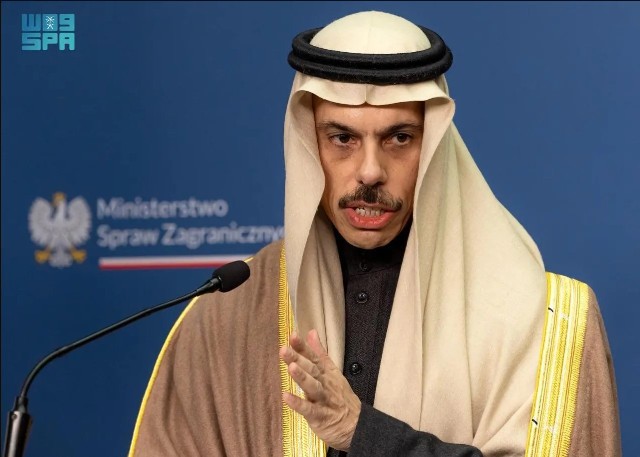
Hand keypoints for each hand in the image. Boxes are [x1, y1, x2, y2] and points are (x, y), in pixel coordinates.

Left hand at [279, 329, 361, 450]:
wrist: (357, 425)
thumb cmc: (340, 397)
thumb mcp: (332, 372)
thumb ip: (319, 353)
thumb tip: (311, 332)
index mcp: (327, 373)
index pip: (314, 357)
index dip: (303, 347)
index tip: (292, 336)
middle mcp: (325, 383)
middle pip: (311, 369)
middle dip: (298, 359)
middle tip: (284, 349)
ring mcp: (323, 400)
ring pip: (312, 387)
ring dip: (302, 377)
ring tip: (291, 367)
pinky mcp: (320, 417)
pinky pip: (309, 409)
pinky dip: (298, 403)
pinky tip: (286, 397)